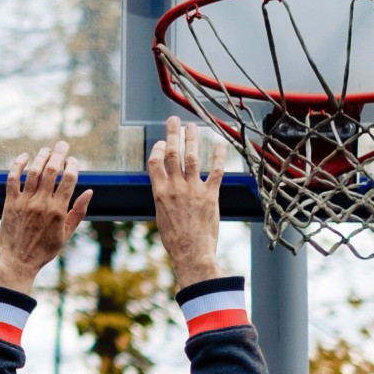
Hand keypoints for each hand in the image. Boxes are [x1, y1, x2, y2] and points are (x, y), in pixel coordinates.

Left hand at [0, 143, 93, 293]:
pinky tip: (24, 157)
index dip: (72, 165)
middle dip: (59, 154)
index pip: (68, 180)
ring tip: (46, 150)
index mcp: (58, 211)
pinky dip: (17, 165)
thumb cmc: (45, 249)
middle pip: (51, 171)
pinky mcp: (10, 203)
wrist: (19, 261)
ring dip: (40, 157)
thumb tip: (90, 192)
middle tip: (62, 144)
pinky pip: (12, 179)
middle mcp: (41, 203)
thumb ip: (78, 211)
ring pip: (33, 172)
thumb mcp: (67, 234)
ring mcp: (25, 202)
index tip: (73, 160)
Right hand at [148, 117, 225, 286]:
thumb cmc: (175, 240)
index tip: (160, 142)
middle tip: (173, 120)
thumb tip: (165, 190)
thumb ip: (164, 198)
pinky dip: (218, 156)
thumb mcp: (161, 216)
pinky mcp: (210, 195)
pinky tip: (219, 144)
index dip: (156, 149)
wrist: (191, 253)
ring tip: (193, 126)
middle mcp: (175, 187)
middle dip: (172, 134)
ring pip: (192, 157)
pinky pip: (216, 171)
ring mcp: (193, 190)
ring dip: (192, 139)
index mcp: (159, 192)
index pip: (154, 163)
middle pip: (171, 154)